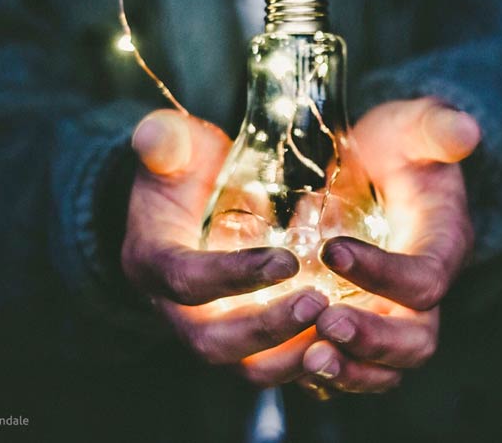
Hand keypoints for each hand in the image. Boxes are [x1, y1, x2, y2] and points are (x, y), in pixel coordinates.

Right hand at [122, 109, 328, 384]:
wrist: (188, 206)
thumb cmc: (185, 172)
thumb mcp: (174, 149)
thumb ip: (166, 141)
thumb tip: (153, 134)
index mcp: (153, 262)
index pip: (186, 280)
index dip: (233, 276)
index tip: (287, 260)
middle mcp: (176, 310)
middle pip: (213, 342)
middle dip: (267, 329)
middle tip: (319, 303)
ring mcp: (210, 330)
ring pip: (246, 367)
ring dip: (292, 357)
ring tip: (340, 330)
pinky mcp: (243, 340)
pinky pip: (273, 366)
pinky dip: (309, 363)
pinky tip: (348, 344)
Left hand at [298, 98, 480, 396]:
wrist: (377, 168)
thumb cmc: (396, 147)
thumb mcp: (413, 127)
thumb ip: (436, 128)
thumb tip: (465, 130)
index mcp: (441, 246)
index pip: (424, 279)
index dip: (384, 273)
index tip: (332, 250)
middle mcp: (421, 292)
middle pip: (415, 340)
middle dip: (373, 340)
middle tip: (325, 324)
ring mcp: (391, 313)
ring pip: (385, 367)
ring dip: (349, 370)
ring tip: (308, 358)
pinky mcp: (361, 322)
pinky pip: (351, 365)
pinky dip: (326, 373)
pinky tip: (290, 360)